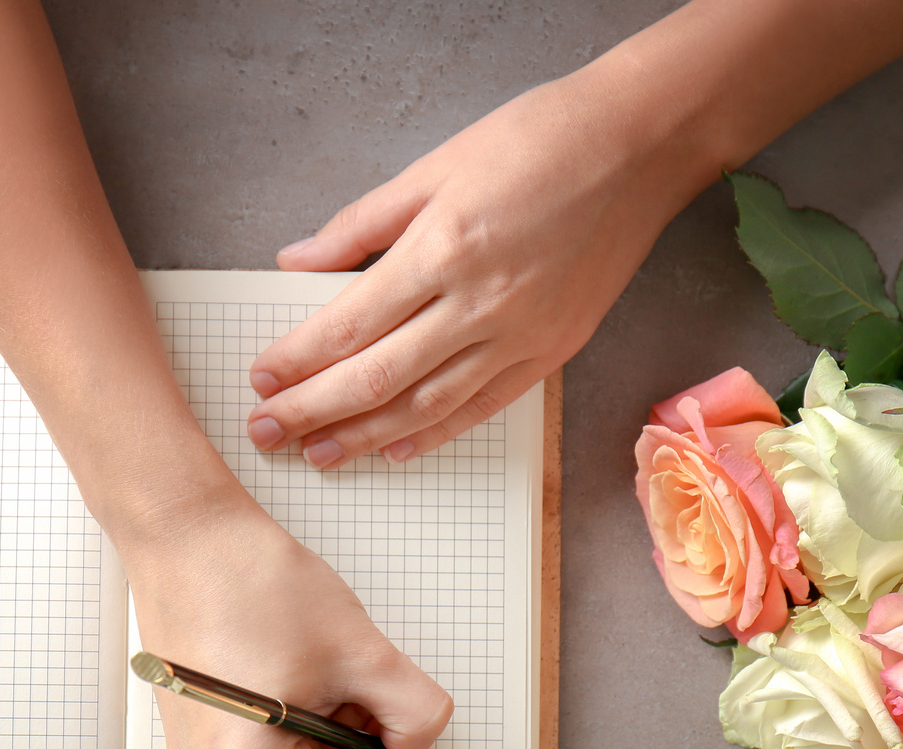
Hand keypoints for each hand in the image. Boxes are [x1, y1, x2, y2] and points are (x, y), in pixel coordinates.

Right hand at [124, 499, 452, 748]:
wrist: (184, 534)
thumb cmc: (249, 583)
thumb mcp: (360, 651)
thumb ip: (414, 714)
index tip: (395, 740)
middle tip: (365, 691)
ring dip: (329, 738)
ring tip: (329, 673)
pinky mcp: (196, 737)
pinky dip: (299, 725)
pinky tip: (303, 673)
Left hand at [246, 60, 698, 467]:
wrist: (639, 147)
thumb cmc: (541, 139)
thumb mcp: (436, 164)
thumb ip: (362, 223)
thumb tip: (299, 261)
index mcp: (443, 248)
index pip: (349, 324)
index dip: (298, 360)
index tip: (262, 379)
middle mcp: (481, 302)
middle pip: (378, 376)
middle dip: (314, 411)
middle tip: (268, 433)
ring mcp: (521, 334)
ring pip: (427, 405)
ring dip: (365, 435)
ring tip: (319, 454)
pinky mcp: (553, 350)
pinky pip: (482, 406)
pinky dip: (434, 432)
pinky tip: (395, 448)